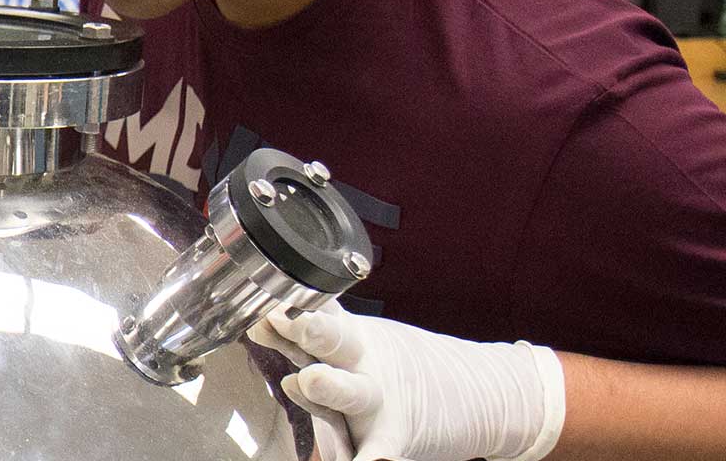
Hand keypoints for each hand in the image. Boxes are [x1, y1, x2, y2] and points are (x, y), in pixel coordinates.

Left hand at [248, 300, 565, 460]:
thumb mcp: (361, 338)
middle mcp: (361, 363)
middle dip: (313, 330)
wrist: (478, 393)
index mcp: (348, 336)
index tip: (271, 297)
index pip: (316, 310)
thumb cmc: (399, 365)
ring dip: (329, 386)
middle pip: (334, 341)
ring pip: (349, 392)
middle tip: (289, 320)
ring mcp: (379, 401)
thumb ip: (314, 331)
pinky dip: (366, 457)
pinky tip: (355, 460)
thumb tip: (261, 315)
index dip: (293, 304)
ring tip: (309, 380)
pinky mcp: (394, 437)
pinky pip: (375, 451)